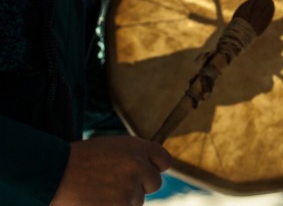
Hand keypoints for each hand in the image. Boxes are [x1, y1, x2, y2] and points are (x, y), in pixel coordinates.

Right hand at [51, 136, 171, 205]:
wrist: (52, 175)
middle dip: (139, 185)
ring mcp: (130, 190)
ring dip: (122, 199)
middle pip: (154, 183)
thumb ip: (134, 156)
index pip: (164, 161)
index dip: (154, 167)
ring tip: (97, 190)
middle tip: (114, 183)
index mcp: (137, 148)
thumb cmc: (78, 161)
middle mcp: (138, 167)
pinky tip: (96, 200)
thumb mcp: (110, 147)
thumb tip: (154, 168)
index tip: (143, 172)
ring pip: (137, 200)